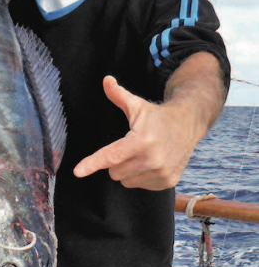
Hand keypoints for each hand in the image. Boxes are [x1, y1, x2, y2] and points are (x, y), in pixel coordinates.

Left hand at [73, 76, 197, 190]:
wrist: (188, 124)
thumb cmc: (157, 116)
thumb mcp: (137, 105)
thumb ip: (118, 95)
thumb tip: (106, 80)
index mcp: (141, 140)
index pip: (111, 155)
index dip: (92, 163)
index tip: (77, 172)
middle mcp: (152, 159)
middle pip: (114, 172)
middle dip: (116, 162)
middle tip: (129, 148)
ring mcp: (161, 173)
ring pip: (126, 181)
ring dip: (128, 170)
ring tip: (142, 155)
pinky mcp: (168, 181)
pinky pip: (140, 186)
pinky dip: (141, 177)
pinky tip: (152, 163)